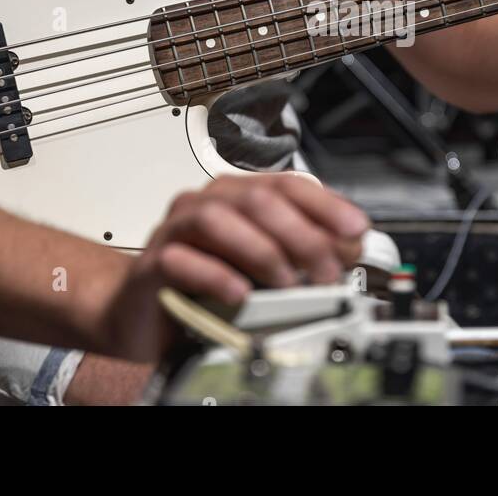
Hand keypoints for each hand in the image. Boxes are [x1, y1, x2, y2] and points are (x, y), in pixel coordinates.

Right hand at [101, 173, 369, 363]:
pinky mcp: (152, 264)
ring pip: (217, 219)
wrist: (141, 312)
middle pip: (258, 199)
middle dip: (301, 234)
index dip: (325, 205)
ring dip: (260, 250)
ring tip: (286, 281)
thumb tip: (347, 249)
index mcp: (237, 196)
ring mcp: (176, 230)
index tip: (355, 230)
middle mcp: (207, 204)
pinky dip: (215, 275)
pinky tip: (240, 294)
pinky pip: (181, 260)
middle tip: (326, 271)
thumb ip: (303, 251)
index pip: (287, 185)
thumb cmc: (203, 283)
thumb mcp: (263, 266)